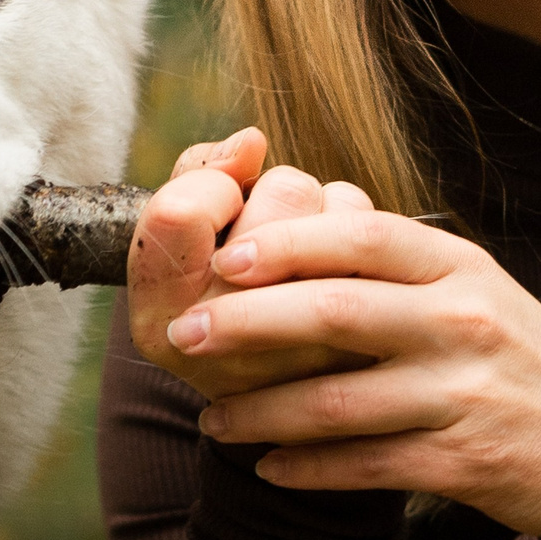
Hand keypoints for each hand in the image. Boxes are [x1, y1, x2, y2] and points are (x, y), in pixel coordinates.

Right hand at [125, 129, 375, 400]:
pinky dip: (355, 233)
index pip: (184, 211)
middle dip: (275, 191)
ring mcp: (307, 353)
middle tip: (261, 233)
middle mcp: (233, 348)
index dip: (208, 187)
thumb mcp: (178, 242)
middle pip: (281, 191)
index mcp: (166, 323)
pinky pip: (374, 233)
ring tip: (298, 255)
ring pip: (336, 203)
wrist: (278, 397)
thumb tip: (251, 142)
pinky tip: (336, 273)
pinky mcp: (367, 348)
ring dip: (318, 209)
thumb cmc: (219, 290)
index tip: (217, 207)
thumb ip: (196, 177)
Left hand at [163, 205, 540, 537]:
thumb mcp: (471, 287)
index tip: (225, 258)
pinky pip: (365, 465)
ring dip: (262, 411)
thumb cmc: (515, 353)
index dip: (287, 242)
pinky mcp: (463, 461)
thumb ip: (393, 264)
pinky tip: (268, 468)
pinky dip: (308, 469)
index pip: (363, 237)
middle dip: (248, 323)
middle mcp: (462, 321)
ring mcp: (463, 393)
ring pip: (338, 401)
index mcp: (458, 266)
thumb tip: (289, 234)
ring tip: (214, 419)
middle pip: (335, 312)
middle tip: (186, 333)